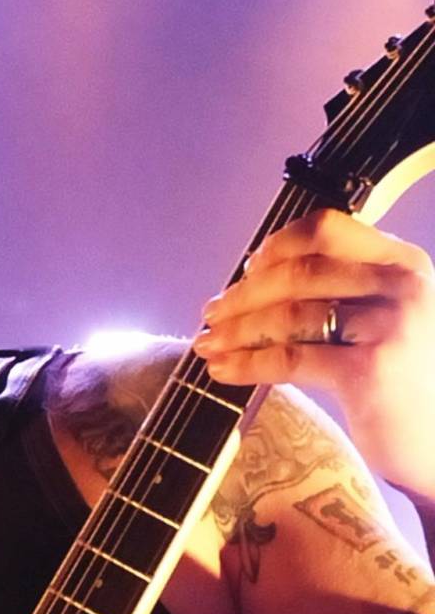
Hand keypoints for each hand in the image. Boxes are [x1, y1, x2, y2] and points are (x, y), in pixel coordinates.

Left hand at [194, 209, 434, 500]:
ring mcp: (390, 326)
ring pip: (290, 315)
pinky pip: (291, 358)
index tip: (246, 268)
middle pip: (300, 273)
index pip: (329, 230)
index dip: (278, 245)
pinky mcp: (370, 370)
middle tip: (210, 314)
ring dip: (237, 330)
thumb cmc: (406, 383)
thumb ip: (344, 291)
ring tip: (208, 344)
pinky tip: (223, 370)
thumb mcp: (388, 319)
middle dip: (244, 295)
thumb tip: (258, 277)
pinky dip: (248, 363)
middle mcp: (402, 286)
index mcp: (405, 263)